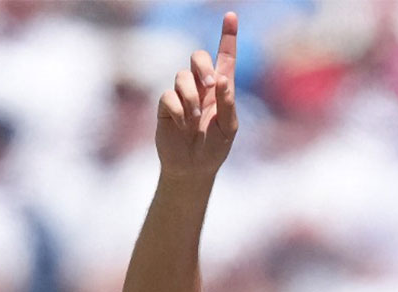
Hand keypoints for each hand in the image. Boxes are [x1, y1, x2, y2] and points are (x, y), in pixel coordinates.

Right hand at [155, 11, 239, 179]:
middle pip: (198, 57)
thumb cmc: (214, 147)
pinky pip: (168, 97)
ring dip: (191, 97)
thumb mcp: (229, 128)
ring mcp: (182, 95)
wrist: (192, 168)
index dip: (228, 36)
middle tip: (209, 84)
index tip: (231, 16)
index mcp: (220, 88)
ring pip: (181, 76)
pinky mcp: (166, 107)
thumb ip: (227, 103)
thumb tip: (220, 79)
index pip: (225, 57)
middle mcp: (200, 86)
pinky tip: (183, 125)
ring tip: (194, 120)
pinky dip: (178, 111)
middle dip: (202, 65)